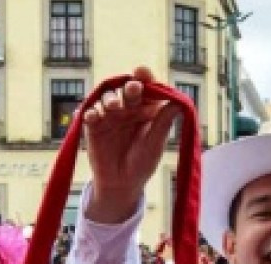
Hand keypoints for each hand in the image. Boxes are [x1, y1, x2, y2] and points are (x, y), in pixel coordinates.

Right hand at [83, 67, 181, 222]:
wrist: (120, 184)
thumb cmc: (142, 164)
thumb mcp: (155, 143)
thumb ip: (164, 121)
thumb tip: (180, 101)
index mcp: (146, 109)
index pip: (146, 88)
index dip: (145, 77)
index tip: (143, 72)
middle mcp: (128, 108)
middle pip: (127, 89)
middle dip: (129, 87)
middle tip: (133, 88)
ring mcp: (110, 115)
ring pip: (107, 98)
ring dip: (110, 98)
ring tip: (114, 106)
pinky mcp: (93, 125)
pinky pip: (90, 113)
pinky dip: (90, 112)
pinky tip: (93, 116)